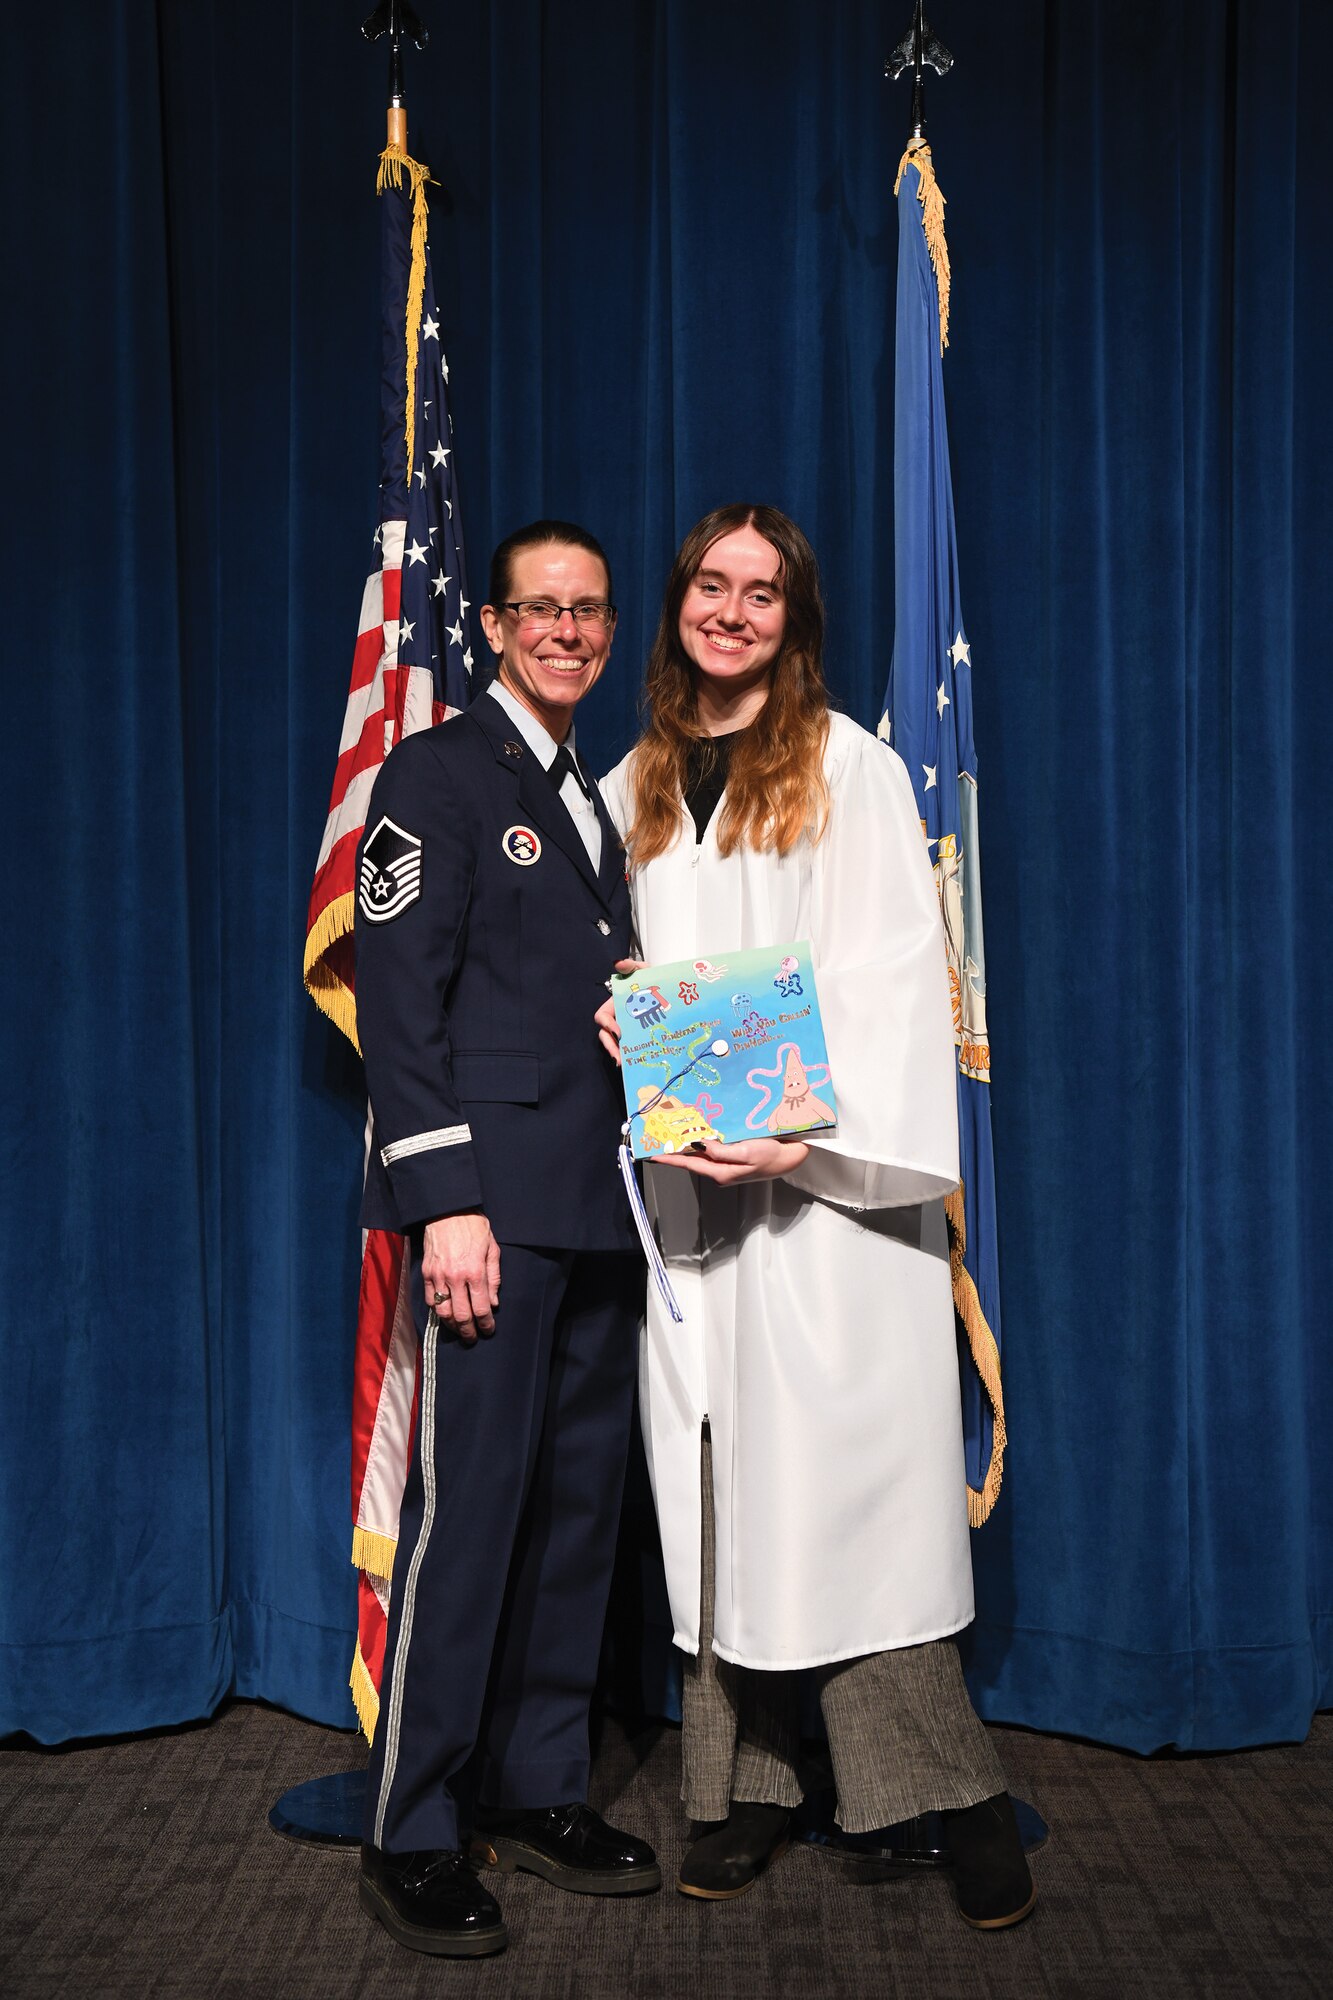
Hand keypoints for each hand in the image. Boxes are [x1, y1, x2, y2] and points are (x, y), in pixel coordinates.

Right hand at [422, 1211, 500, 1342]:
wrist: (448, 1210)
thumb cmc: (474, 1226)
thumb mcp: (492, 1249)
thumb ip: (494, 1278)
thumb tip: (493, 1303)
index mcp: (475, 1272)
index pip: (481, 1309)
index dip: (486, 1324)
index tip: (488, 1330)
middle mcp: (456, 1278)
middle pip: (461, 1316)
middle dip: (469, 1331)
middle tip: (473, 1338)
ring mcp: (439, 1276)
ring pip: (443, 1312)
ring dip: (452, 1325)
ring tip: (459, 1329)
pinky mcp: (426, 1272)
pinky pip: (430, 1299)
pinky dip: (438, 1310)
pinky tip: (445, 1313)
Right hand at [596, 957, 645, 1065]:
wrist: (669, 990)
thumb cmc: (651, 980)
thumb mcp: (642, 970)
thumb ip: (631, 966)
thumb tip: (618, 964)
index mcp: (615, 1005)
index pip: (602, 1017)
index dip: (607, 1025)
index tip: (619, 1032)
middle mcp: (618, 1019)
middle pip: (605, 1036)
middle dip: (610, 1047)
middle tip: (619, 1058)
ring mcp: (628, 1029)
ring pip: (616, 1045)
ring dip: (619, 1055)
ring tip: (625, 1064)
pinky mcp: (638, 1037)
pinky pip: (631, 1048)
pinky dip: (632, 1056)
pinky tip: (638, 1062)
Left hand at [655, 1137, 810, 1185]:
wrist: (791, 1157)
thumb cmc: (771, 1155)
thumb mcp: (746, 1152)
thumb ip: (721, 1151)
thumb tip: (699, 1146)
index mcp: (721, 1172)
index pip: (689, 1164)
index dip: (670, 1158)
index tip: (652, 1154)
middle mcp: (721, 1171)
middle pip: (692, 1161)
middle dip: (674, 1151)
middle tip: (657, 1139)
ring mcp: (727, 1165)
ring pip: (700, 1156)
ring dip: (686, 1146)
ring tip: (670, 1135)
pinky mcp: (733, 1158)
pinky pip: (711, 1151)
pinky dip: (701, 1144)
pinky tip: (695, 1135)